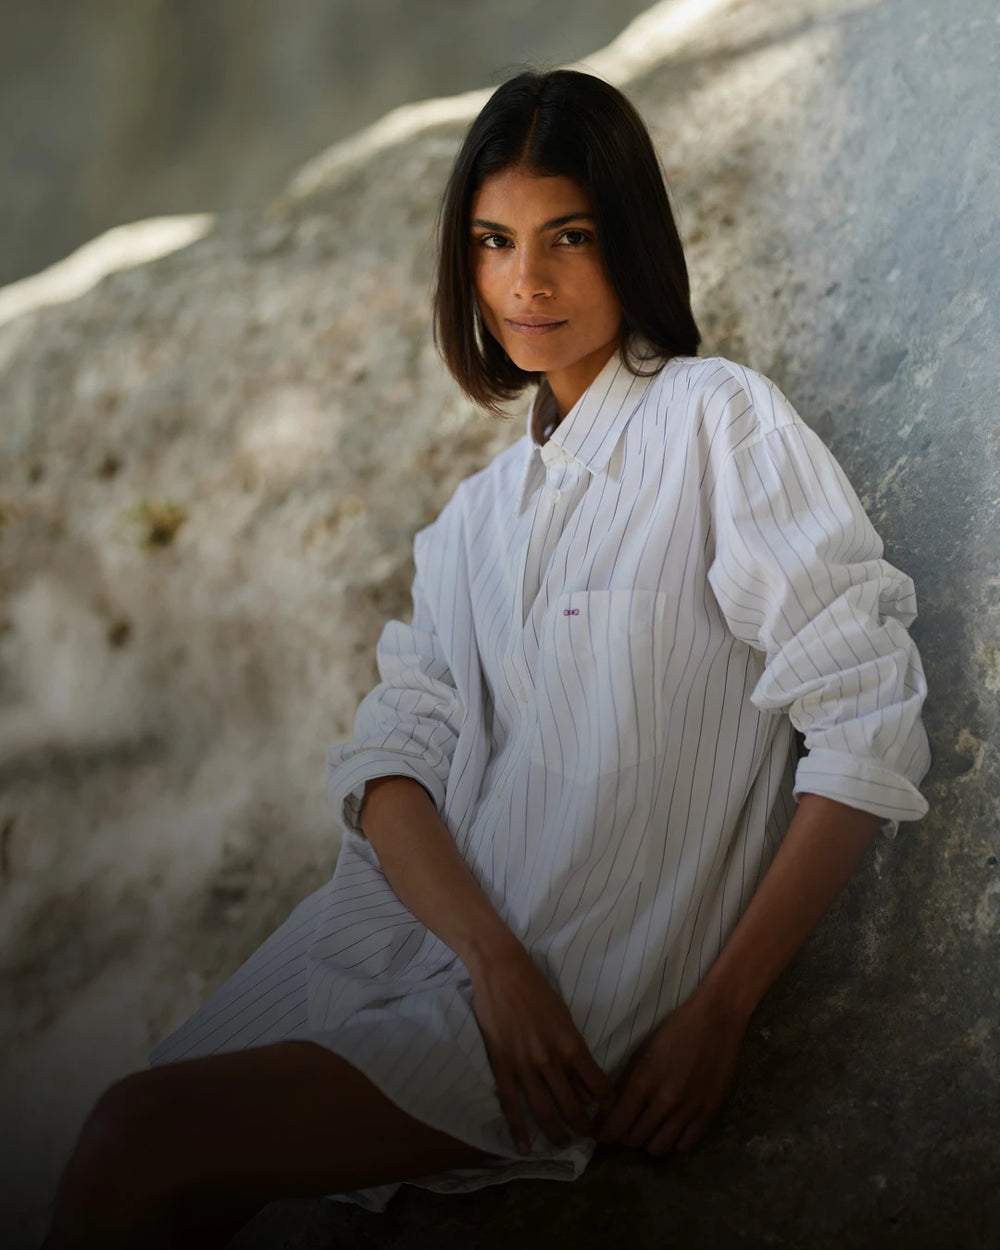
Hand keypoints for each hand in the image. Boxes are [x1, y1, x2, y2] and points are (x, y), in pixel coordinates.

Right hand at [466, 944, 615, 1155]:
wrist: (502, 971)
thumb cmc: (536, 988)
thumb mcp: (564, 1016)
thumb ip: (573, 1048)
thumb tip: (584, 1078)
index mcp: (571, 1044)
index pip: (597, 1086)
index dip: (606, 1105)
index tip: (608, 1114)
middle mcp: (550, 1060)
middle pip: (572, 1106)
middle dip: (584, 1127)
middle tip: (589, 1137)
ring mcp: (524, 1066)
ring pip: (544, 1111)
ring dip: (556, 1133)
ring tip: (563, 1145)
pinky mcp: (502, 1065)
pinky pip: (511, 1105)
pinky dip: (518, 1130)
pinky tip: (525, 1147)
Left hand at [594, 987, 746, 1154]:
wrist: (717, 1021)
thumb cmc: (676, 1030)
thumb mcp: (643, 1051)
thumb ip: (626, 1082)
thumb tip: (609, 1109)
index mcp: (645, 1080)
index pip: (618, 1123)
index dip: (605, 1133)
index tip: (600, 1133)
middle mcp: (666, 1100)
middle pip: (634, 1139)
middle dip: (622, 1137)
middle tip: (621, 1129)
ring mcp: (689, 1110)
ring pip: (658, 1148)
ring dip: (647, 1142)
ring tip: (646, 1130)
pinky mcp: (708, 1114)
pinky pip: (684, 1146)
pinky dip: (673, 1142)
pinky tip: (669, 1130)